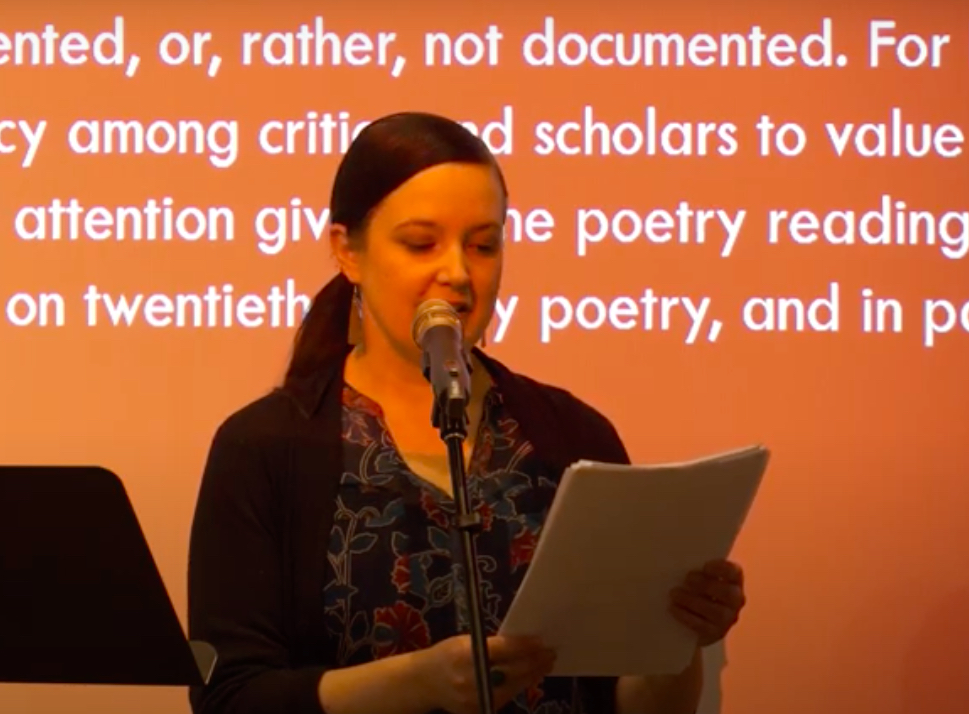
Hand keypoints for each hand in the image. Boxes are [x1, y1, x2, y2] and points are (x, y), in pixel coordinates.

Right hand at [415, 634, 555, 713]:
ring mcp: (473, 699)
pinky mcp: (476, 712)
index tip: (542, 642)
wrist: (423, 683)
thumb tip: (523, 643)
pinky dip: (517, 687)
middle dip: (535, 662)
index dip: (526, 646)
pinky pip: (503, 699)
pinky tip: (527, 678)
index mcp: (465, 654)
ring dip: (531, 676)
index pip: (504, 649)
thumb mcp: (464, 642)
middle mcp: (469, 678)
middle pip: (512, 671)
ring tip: (544, 665)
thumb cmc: (445, 655)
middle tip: (550, 653)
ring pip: (512, 688)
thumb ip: (491, 645)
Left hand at [670, 559, 745, 646]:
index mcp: (734, 581)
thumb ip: (696, 569)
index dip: (722, 569)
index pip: (735, 572)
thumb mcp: (699, 577)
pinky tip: (673, 608)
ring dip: (693, 601)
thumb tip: (677, 561)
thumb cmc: (695, 590)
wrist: (692, 622)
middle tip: (686, 579)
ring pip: (716, 612)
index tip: (705, 566)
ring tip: (674, 594)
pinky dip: (686, 616)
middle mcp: (736, 600)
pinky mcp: (716, 634)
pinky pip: (703, 626)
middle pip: (728, 593)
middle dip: (706, 585)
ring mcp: (727, 619)